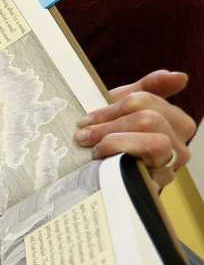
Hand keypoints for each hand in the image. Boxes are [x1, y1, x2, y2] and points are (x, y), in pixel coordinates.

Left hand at [77, 70, 195, 188]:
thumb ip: (149, 88)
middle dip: (110, 125)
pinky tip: (100, 162)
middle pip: (150, 120)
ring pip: (156, 142)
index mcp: (175, 122)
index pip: (148, 100)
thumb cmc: (111, 138)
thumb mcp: (124, 109)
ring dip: (116, 141)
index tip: (87, 119)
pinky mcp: (156, 188)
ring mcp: (169, 168)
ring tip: (93, 147)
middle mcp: (179, 146)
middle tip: (83, 134)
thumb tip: (181, 76)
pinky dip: (118, 160)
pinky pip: (144, 169)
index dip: (113, 108)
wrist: (98, 178)